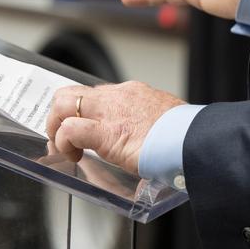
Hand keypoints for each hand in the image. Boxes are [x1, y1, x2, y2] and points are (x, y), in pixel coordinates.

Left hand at [45, 81, 183, 174]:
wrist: (194, 138)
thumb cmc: (185, 134)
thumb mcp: (162, 120)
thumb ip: (148, 127)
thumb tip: (147, 147)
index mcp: (131, 93)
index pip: (93, 94)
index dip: (78, 111)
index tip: (78, 128)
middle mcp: (117, 96)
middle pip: (71, 92)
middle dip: (58, 114)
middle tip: (62, 137)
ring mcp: (109, 111)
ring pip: (64, 102)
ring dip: (56, 126)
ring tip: (65, 148)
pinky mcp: (106, 133)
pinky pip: (70, 129)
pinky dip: (64, 142)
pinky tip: (73, 156)